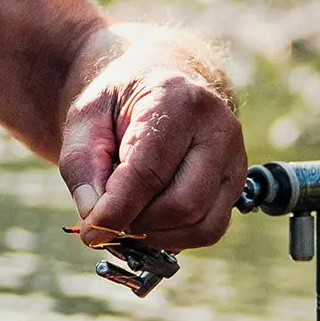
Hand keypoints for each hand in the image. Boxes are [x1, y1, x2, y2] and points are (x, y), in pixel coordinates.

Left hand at [59, 29, 246, 251]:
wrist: (160, 84)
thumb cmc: (119, 103)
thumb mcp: (85, 118)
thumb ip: (82, 165)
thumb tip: (95, 218)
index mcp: (175, 100)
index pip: (148, 172)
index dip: (116, 211)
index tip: (90, 232)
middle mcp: (218, 128)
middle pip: (181, 204)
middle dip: (138, 223)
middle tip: (107, 219)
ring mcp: (235, 157)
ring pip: (201, 225)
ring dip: (156, 235)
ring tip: (127, 217)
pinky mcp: (237, 182)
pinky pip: (211, 228)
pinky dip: (176, 237)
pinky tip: (149, 222)